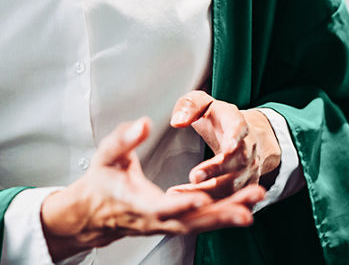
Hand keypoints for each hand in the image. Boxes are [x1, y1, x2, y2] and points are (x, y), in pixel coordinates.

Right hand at [40, 117, 264, 259]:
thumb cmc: (102, 180)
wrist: (93, 211)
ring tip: (254, 203)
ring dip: (227, 215)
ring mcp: (166, 224)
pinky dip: (222, 215)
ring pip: (200, 224)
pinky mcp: (174, 223)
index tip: (201, 196)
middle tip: (246, 209)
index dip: (180, 204)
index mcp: (136, 203)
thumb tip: (143, 124)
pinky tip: (244, 206)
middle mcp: (154, 219)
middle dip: (219, 215)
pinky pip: (201, 222)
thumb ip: (124, 139)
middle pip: (190, 222)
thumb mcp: (106, 155)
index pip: (160, 208)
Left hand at [168, 90, 281, 199]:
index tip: (229, 147)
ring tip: (179, 193)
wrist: (248, 137)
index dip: (236, 138)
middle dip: (217, 171)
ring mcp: (249, 171)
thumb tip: (177, 121)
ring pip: (233, 186)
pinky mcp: (244, 189)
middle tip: (194, 177)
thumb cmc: (220, 120)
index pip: (239, 129)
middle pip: (237, 162)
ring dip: (209, 192)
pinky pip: (231, 201)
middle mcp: (248, 149)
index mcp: (237, 124)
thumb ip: (190, 106)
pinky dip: (213, 206)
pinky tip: (190, 209)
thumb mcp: (205, 104)